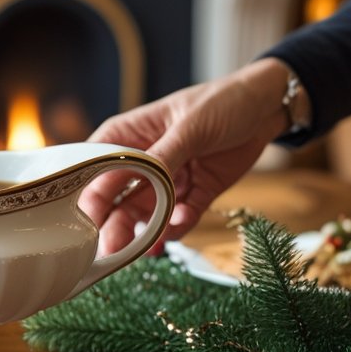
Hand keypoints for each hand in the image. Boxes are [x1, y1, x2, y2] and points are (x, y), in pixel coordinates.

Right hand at [81, 58, 295, 255]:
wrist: (266, 108)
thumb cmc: (220, 101)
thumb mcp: (189, 126)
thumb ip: (162, 156)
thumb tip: (138, 179)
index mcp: (126, 137)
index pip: (96, 169)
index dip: (88, 196)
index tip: (84, 222)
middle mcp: (141, 163)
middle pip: (116, 200)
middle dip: (114, 225)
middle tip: (111, 250)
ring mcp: (167, 181)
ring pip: (146, 215)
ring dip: (145, 232)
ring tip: (148, 248)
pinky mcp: (194, 195)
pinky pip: (180, 218)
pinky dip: (179, 226)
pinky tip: (180, 224)